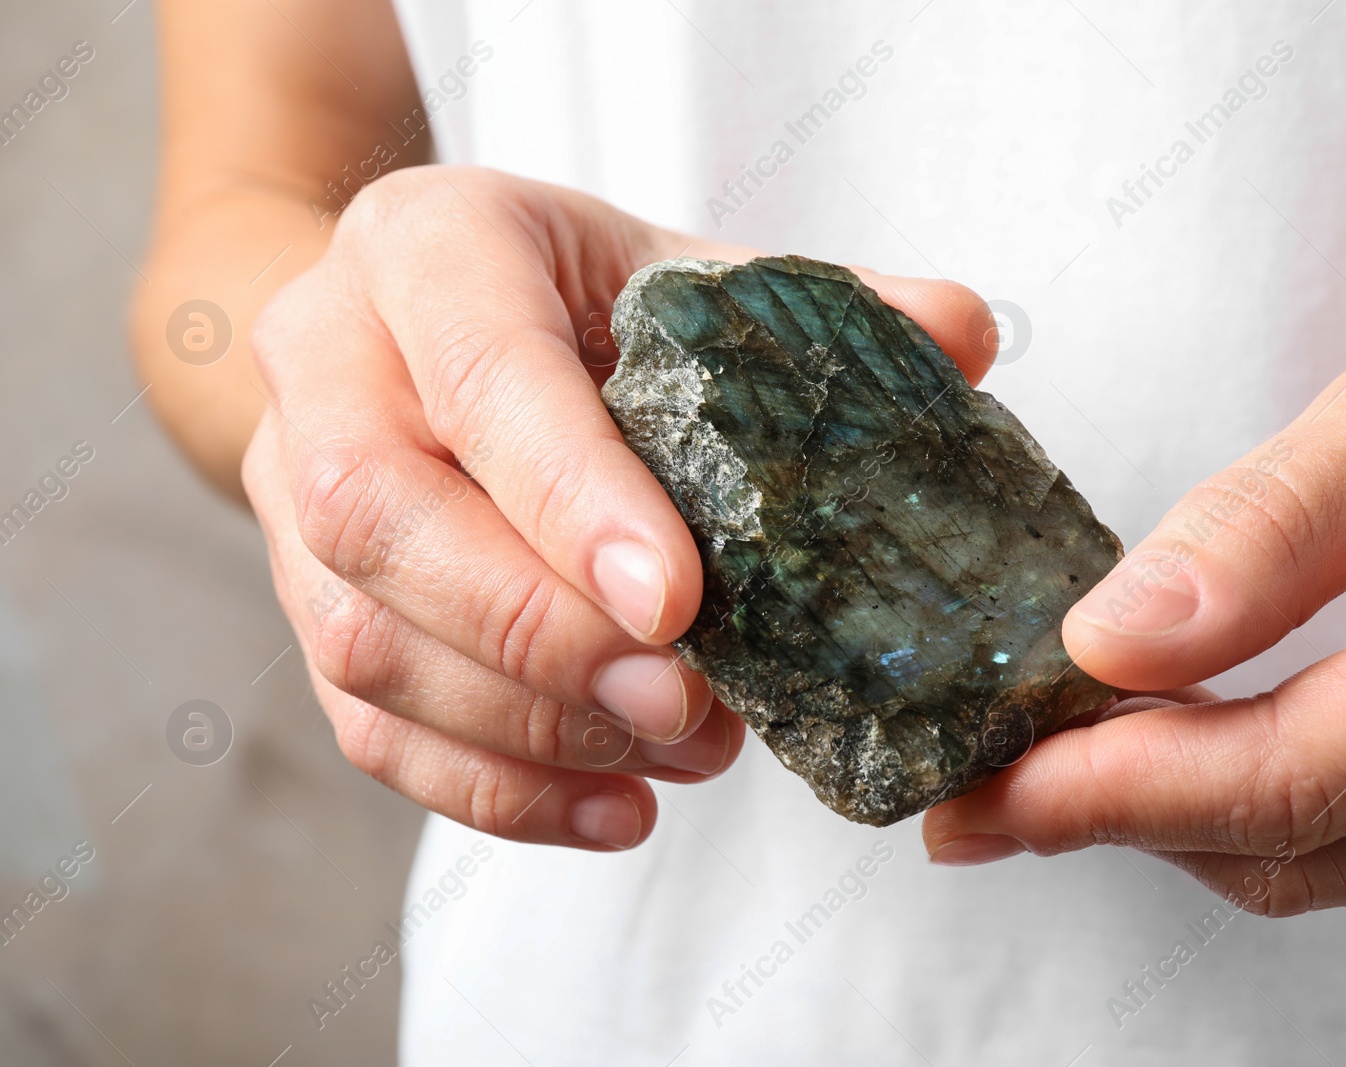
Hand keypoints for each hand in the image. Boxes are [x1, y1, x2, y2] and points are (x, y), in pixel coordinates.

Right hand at [244, 166, 992, 849]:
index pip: (480, 373)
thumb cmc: (563, 296)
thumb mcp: (678, 267)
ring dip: (533, 727)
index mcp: (425, 247)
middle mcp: (329, 365)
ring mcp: (287, 490)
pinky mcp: (305, 600)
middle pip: (383, 520)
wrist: (407, 320)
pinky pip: (368, 725)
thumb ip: (814, 301)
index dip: (570, 494)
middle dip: (542, 635)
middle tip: (688, 702)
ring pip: (364, 642)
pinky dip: (497, 789)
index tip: (679, 603)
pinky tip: (620, 805)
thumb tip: (964, 332)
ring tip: (683, 747)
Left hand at [925, 253, 1345, 913]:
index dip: (1113, 790)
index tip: (982, 789)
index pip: (1298, 775)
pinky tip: (1205, 747)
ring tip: (1069, 753)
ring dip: (1193, 818)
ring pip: (1345, 869)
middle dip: (1122, 815)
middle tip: (984, 778)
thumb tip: (1113, 641)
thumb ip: (1275, 527)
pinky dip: (1283, 809)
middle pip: (1305, 850)